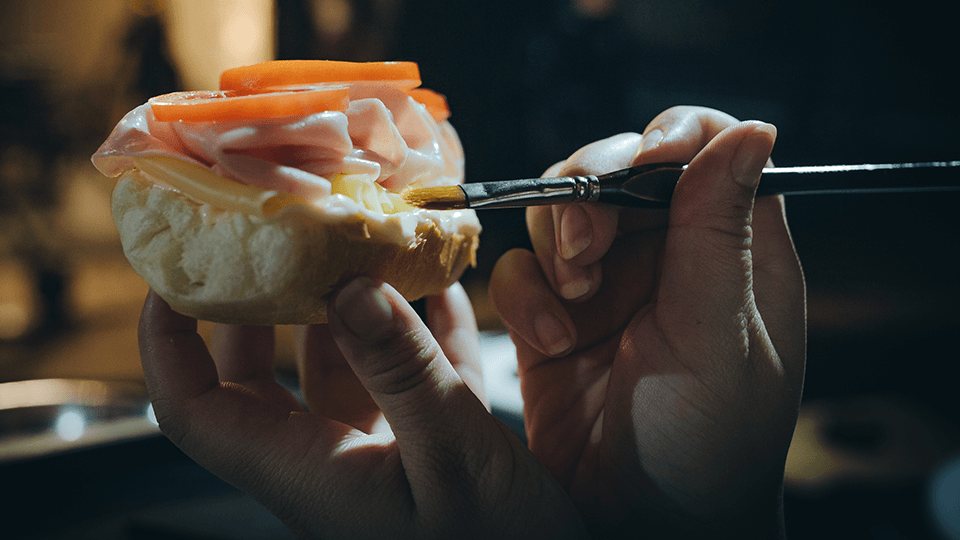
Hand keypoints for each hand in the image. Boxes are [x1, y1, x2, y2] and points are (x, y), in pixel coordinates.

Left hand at [138, 279, 586, 538]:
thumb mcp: (455, 458)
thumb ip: (403, 373)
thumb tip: (350, 286)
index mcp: (309, 474)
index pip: (194, 410)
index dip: (166, 341)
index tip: (173, 270)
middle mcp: (330, 461)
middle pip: (254, 381)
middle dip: (254, 305)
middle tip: (272, 240)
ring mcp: (378, 454)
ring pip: (331, 370)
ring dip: (341, 309)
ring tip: (358, 245)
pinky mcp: (427, 447)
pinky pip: (405, 376)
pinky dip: (417, 329)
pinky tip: (440, 289)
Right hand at [489, 106, 805, 537]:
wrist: (638, 526)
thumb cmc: (708, 446)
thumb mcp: (718, 337)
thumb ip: (719, 232)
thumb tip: (752, 130)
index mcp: (733, 251)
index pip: (707, 151)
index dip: (671, 138)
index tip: (643, 161)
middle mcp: (668, 256)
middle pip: (619, 170)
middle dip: (593, 195)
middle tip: (587, 249)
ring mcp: (605, 284)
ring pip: (561, 210)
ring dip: (556, 241)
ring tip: (573, 295)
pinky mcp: (551, 316)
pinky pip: (522, 268)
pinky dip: (526, 292)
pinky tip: (550, 337)